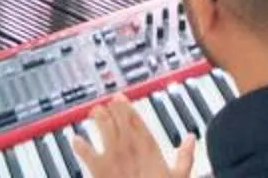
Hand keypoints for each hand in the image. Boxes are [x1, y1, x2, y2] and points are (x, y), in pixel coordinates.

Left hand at [71, 96, 193, 177]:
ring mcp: (113, 156)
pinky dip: (79, 145)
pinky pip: (86, 152)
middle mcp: (129, 146)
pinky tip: (75, 140)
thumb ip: (185, 156)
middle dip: (111, 108)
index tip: (120, 98)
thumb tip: (192, 138)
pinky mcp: (99, 169)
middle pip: (118, 118)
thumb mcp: (180, 176)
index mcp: (148, 146)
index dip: (127, 107)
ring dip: (98, 117)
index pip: (136, 119)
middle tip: (107, 103)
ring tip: (94, 112)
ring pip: (103, 127)